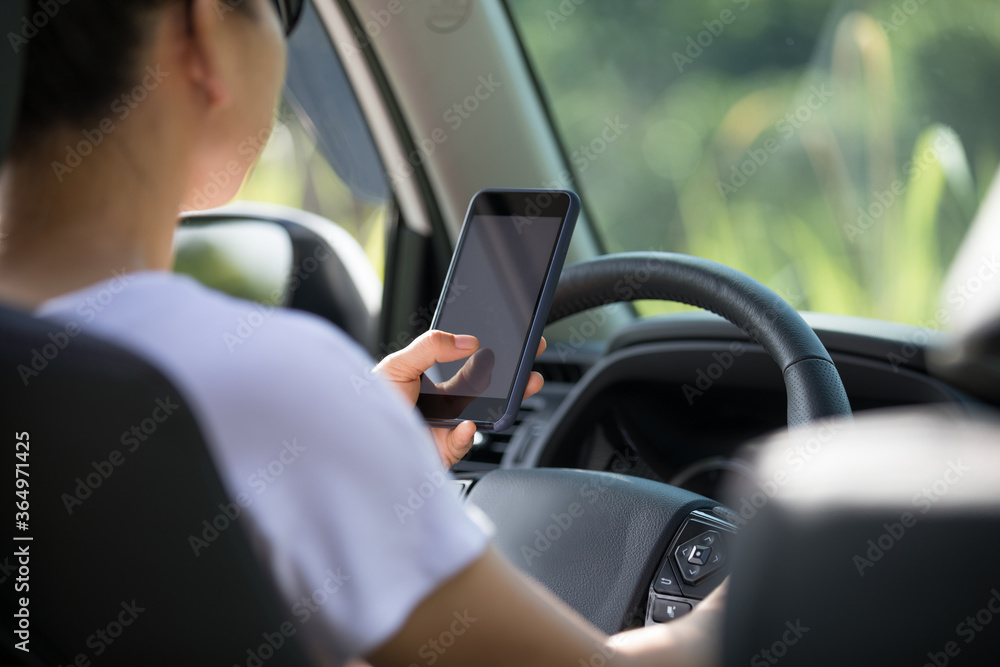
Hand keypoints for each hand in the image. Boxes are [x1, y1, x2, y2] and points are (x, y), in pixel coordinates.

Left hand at [374, 330, 545, 466]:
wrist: (350, 441)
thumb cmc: (367, 402)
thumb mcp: (397, 364)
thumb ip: (430, 346)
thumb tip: (468, 340)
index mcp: (434, 380)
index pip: (471, 364)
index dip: (495, 352)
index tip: (515, 338)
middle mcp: (444, 404)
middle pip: (488, 388)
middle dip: (514, 375)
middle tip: (532, 359)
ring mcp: (446, 428)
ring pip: (485, 415)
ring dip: (508, 400)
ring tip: (522, 385)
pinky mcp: (443, 451)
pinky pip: (463, 443)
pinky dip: (467, 435)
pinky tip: (466, 424)